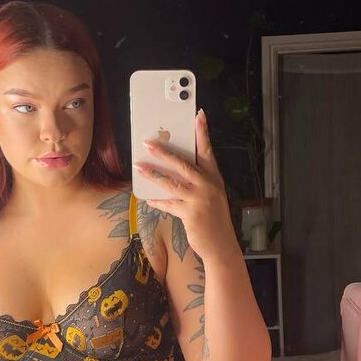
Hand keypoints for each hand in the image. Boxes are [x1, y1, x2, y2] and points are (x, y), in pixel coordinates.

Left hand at [133, 108, 236, 261]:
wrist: (221, 245)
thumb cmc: (214, 219)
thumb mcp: (211, 196)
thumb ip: (197, 182)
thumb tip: (173, 171)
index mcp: (214, 178)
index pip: (207, 151)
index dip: (203, 132)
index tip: (198, 115)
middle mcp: (208, 185)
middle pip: (183, 163)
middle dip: (164, 152)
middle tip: (148, 143)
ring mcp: (199, 199)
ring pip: (171, 182)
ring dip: (152, 174)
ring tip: (139, 167)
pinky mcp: (190, 213)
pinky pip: (168, 203)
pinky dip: (157, 201)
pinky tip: (148, 198)